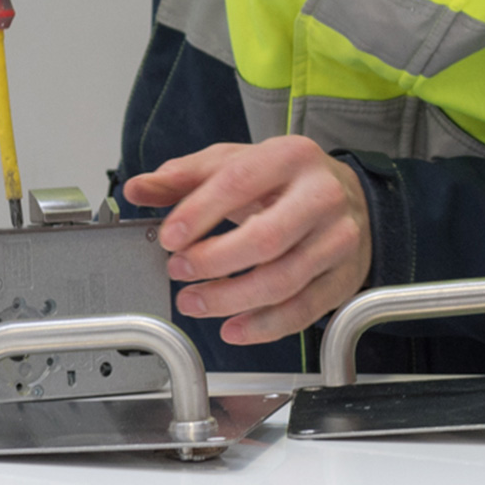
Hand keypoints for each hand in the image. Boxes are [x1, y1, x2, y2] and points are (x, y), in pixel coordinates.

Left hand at [123, 138, 373, 346]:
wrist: (346, 196)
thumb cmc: (284, 180)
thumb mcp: (234, 164)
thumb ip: (183, 177)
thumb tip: (138, 189)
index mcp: (291, 156)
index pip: (240, 183)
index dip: (199, 213)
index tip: (169, 238)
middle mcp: (323, 195)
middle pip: (266, 238)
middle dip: (213, 262)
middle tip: (179, 271)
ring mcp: (339, 239)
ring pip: (283, 280)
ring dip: (230, 299)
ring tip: (195, 302)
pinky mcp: (344, 277)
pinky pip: (303, 311)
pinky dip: (263, 327)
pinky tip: (233, 327)